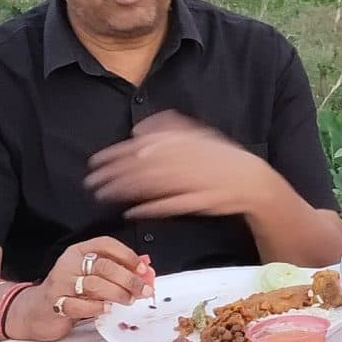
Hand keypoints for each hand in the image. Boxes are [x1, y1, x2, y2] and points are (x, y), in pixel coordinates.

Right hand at [23, 235, 151, 334]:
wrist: (35, 310)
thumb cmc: (67, 291)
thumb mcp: (90, 276)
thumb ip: (116, 271)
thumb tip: (145, 270)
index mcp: (78, 252)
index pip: (106, 244)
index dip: (128, 255)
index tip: (143, 269)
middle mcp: (69, 264)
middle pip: (105, 266)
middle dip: (129, 279)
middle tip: (143, 290)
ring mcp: (61, 284)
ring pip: (95, 285)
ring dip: (118, 294)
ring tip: (128, 300)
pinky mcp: (56, 303)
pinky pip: (81, 305)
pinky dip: (98, 308)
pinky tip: (106, 309)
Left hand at [84, 111, 268, 220]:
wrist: (251, 181)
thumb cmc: (220, 158)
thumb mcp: (196, 135)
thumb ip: (167, 129)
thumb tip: (137, 130)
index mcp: (181, 142)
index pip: (141, 147)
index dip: (116, 154)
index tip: (95, 161)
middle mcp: (183, 159)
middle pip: (140, 166)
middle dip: (112, 174)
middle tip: (90, 182)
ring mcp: (190, 181)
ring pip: (150, 186)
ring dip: (124, 191)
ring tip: (102, 196)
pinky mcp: (196, 202)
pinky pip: (168, 205)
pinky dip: (148, 208)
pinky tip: (130, 212)